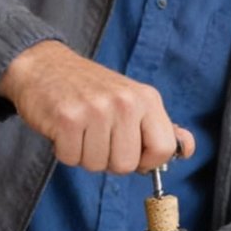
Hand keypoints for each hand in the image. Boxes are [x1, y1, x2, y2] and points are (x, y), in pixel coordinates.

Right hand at [0, 40, 194, 172]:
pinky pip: (71, 159)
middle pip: (126, 164)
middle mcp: (124, 102)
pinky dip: (64, 150)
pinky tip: (64, 129)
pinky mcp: (67, 118)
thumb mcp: (132, 100)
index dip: (145, 161)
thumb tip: (187, 148)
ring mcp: (96, 110)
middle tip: (96, 135)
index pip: (163, 150)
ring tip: (80, 129)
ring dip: (84, 154)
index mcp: (146, 98)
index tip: (131, 152)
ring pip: (96, 165)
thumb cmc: (88, 88)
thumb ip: (160, 127)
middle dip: (108, 159)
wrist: (43, 65)